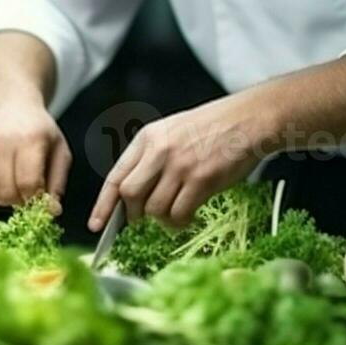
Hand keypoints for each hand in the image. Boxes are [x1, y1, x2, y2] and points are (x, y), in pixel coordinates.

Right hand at [0, 100, 71, 215]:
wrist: (11, 104)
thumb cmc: (38, 129)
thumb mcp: (59, 150)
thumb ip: (58, 182)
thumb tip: (52, 211)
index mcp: (29, 138)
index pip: (28, 183)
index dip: (35, 199)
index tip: (39, 198)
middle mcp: (2, 141)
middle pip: (7, 191)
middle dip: (19, 201)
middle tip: (27, 194)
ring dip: (4, 200)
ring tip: (15, 187)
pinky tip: (1, 183)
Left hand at [88, 97, 277, 231]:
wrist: (249, 119)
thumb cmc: (215, 127)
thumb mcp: (174, 132)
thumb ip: (153, 158)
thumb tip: (135, 196)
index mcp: (149, 138)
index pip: (116, 176)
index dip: (103, 205)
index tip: (96, 225)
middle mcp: (160, 150)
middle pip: (130, 195)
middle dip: (133, 215)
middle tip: (145, 221)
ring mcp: (180, 165)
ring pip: (155, 208)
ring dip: (162, 220)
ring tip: (175, 216)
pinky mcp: (202, 178)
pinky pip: (179, 213)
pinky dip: (180, 223)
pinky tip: (188, 218)